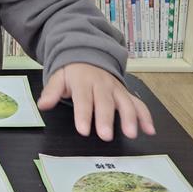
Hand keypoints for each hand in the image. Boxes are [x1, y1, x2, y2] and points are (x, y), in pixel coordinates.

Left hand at [37, 63, 154, 141]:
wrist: (89, 55)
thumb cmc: (72, 73)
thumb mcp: (58, 78)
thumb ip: (51, 92)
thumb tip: (43, 104)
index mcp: (83, 81)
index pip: (83, 99)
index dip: (83, 114)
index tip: (83, 130)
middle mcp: (102, 85)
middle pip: (105, 102)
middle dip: (107, 119)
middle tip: (106, 136)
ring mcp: (116, 89)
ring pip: (125, 102)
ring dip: (130, 118)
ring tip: (131, 134)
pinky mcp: (126, 93)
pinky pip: (138, 103)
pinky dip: (145, 116)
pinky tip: (149, 130)